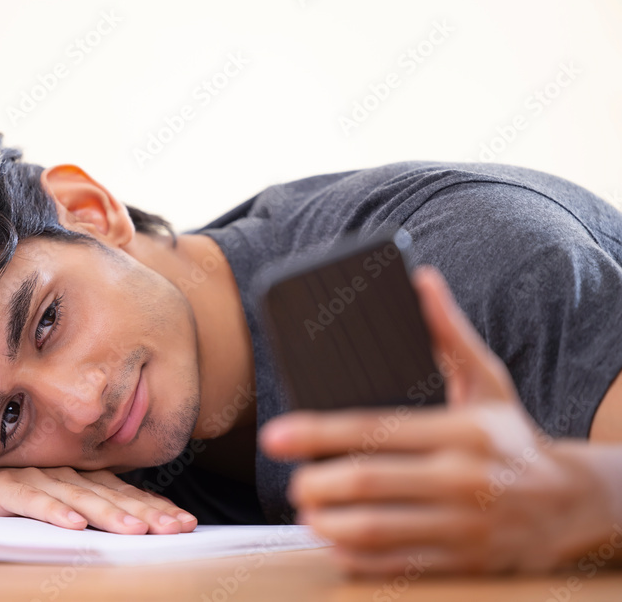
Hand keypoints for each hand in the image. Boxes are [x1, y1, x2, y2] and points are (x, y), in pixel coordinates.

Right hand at [0, 465, 197, 534]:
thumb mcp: (55, 508)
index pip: (125, 494)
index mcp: (79, 479)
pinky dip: (52, 511)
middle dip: (144, 512)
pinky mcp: (1, 488)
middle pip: (109, 495)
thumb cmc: (8, 498)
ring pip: (76, 496)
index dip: (155, 507)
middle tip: (174, 528)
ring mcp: (33, 477)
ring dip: (106, 513)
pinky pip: (29, 500)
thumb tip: (137, 528)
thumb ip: (89, 513)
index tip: (186, 523)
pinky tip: (72, 524)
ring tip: (134, 530)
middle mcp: (62, 474)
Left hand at [259, 265, 616, 574]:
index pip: (374, 430)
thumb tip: (420, 280)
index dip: (317, 434)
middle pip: (367, 483)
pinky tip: (335, 542)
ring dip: (327, 524)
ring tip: (308, 511)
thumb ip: (449, 333)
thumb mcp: (488, 381)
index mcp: (462, 432)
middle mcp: (464, 480)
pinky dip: (355, 559)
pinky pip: (395, 568)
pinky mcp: (463, 565)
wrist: (571, 504)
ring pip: (375, 531)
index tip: (276, 436)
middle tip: (293, 480)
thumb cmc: (511, 435)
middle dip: (315, 483)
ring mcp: (465, 528)